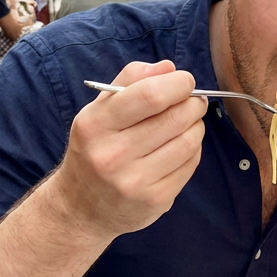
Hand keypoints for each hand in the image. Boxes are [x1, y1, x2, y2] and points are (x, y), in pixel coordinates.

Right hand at [51, 59, 205, 242]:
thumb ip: (130, 81)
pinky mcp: (155, 200)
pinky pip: (190, 165)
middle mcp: (112, 154)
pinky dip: (193, 149)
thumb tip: (169, 68)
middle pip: (175, 117)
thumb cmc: (94, 149)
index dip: (178, 83)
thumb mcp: (99, 111)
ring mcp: (135, 181)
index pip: (150, 95)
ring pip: (187, 141)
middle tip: (193, 101)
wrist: (80, 209)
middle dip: (193, 103)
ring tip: (189, 122)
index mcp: (95, 125)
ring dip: (196, 126)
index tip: (185, 81)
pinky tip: (181, 146)